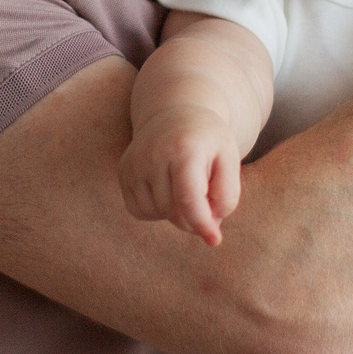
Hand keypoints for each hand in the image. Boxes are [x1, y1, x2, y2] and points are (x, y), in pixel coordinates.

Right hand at [118, 107, 241, 246]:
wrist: (176, 113)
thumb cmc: (208, 141)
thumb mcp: (229, 160)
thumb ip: (227, 194)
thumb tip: (210, 227)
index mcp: (184, 149)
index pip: (188, 198)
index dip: (202, 224)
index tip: (215, 240)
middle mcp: (153, 155)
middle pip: (173, 211)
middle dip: (193, 216)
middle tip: (206, 200)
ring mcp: (134, 163)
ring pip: (155, 213)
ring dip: (174, 212)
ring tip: (184, 188)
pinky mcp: (123, 172)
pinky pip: (138, 210)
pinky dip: (155, 210)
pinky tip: (166, 190)